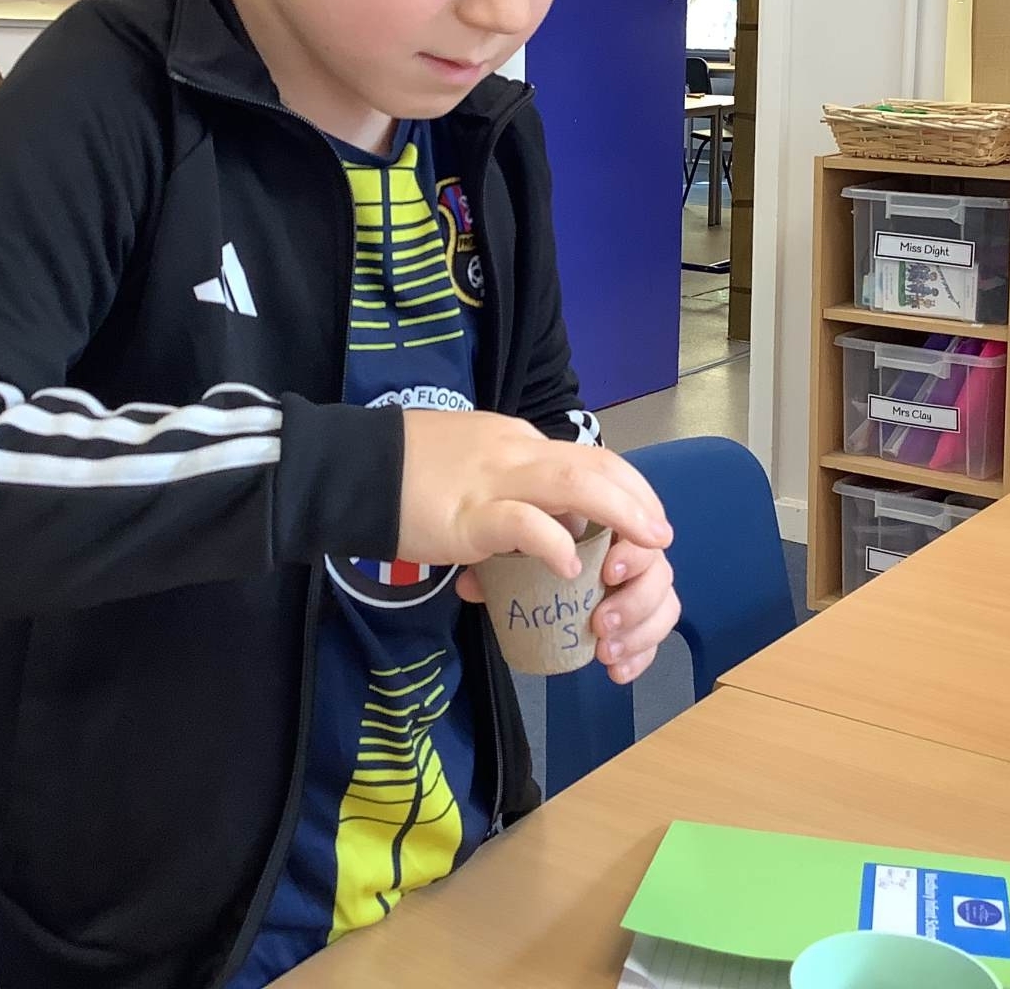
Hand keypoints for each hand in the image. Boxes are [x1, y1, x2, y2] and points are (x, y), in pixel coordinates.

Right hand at [398, 411, 669, 578]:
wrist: (348, 467)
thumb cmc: (406, 471)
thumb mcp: (470, 470)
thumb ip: (507, 499)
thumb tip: (544, 538)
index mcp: (516, 443)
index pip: (587, 455)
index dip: (628, 486)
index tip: (647, 516)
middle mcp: (514, 453)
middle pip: (595, 465)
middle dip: (638, 499)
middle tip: (662, 535)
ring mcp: (492, 481)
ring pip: (573, 484)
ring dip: (620, 513)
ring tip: (645, 545)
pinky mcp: (467, 514)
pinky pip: (521, 523)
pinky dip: (553, 542)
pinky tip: (571, 565)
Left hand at [459, 534, 678, 684]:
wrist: (491, 546)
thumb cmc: (502, 530)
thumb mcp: (495, 534)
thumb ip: (500, 551)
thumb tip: (485, 583)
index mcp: (594, 510)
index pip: (635, 517)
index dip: (634, 546)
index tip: (609, 572)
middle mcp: (621, 542)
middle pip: (658, 565)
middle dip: (639, 598)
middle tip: (602, 623)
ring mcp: (629, 577)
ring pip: (663, 599)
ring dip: (642, 630)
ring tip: (605, 652)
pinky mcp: (628, 609)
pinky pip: (652, 629)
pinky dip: (642, 653)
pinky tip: (617, 671)